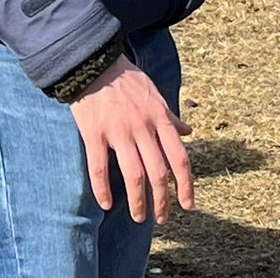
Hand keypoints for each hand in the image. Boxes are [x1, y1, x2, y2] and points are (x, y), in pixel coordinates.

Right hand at [67, 56, 193, 223]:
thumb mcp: (154, 94)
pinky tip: (106, 203)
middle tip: (161, 218)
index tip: (188, 205)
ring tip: (140, 217)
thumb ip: (170, 116)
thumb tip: (188, 131)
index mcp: (159, 118)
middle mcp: (142, 127)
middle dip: (162, 201)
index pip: (180, 158)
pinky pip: (100, 168)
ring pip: (133, 175)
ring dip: (138, 201)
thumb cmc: (125, 78)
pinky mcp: (94, 132)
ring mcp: (118, 131)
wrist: (91, 62)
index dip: (186, 185)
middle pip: (158, 173)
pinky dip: (103, 189)